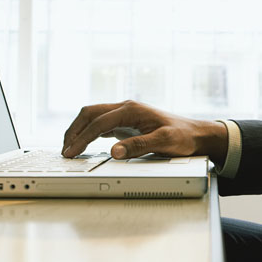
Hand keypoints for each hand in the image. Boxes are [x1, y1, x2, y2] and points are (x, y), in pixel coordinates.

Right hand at [61, 100, 227, 162]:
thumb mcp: (163, 142)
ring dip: (79, 131)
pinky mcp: (126, 123)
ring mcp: (125, 114)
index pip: (98, 123)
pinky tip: (83, 144)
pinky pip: (100, 125)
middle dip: (74, 131)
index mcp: (131, 109)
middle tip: (64, 151)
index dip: (82, 138)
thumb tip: (114, 152)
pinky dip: (88, 133)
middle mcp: (126, 108)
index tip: (71, 152)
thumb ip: (138, 146)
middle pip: (89, 114)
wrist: (196, 134)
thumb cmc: (183, 136)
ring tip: (69, 148)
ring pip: (93, 117)